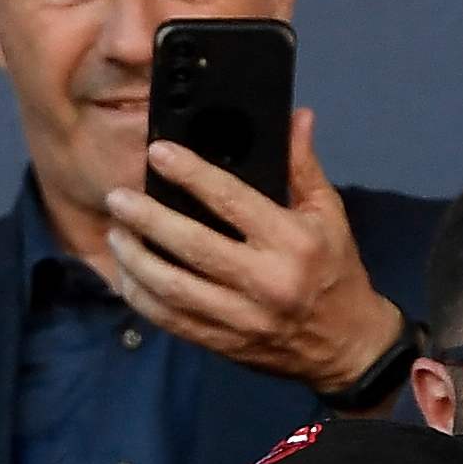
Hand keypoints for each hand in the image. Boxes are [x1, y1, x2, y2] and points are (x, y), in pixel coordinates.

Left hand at [102, 109, 409, 388]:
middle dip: (148, 219)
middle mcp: (265, 281)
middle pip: (193, 246)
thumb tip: (295, 116)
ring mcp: (242, 317)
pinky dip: (142, 298)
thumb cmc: (335, 272)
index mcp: (292, 242)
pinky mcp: (224, 342)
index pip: (232, 200)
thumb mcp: (329, 215)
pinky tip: (127, 275)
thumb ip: (303, 167)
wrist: (346, 346)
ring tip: (117, 233)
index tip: (158, 154)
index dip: (191, 174)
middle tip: (118, 197)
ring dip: (136, 259)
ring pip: (173, 288)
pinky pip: (171, 321)